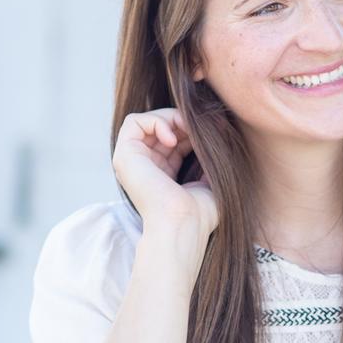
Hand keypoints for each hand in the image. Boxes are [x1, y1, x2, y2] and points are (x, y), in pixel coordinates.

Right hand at [112, 108, 218, 241]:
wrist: (182, 224)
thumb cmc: (200, 212)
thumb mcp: (210, 179)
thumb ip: (209, 156)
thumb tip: (218, 127)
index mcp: (162, 174)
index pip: (175, 139)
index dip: (192, 130)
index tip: (212, 132)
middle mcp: (144, 167)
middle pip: (161, 128)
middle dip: (183, 122)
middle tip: (201, 128)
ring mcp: (132, 161)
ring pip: (147, 121)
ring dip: (170, 118)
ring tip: (187, 130)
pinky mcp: (124, 155)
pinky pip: (134, 122)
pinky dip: (156, 121)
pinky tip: (173, 138)